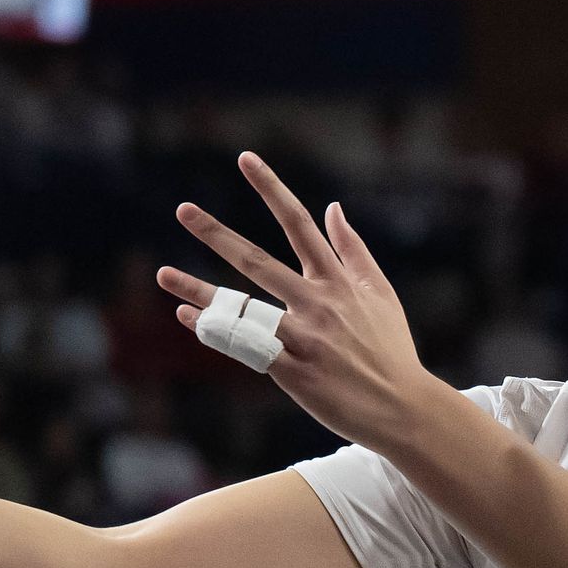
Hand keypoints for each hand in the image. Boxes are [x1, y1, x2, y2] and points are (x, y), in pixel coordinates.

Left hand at [164, 154, 437, 454]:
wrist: (404, 408)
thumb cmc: (391, 350)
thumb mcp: (382, 294)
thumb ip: (354, 249)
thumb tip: (333, 207)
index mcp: (338, 282)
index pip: (300, 225)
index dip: (271, 189)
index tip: (245, 159)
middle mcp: (317, 304)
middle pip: (257, 262)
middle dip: (218, 235)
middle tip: (183, 210)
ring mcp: (304, 339)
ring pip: (242, 309)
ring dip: (199, 290)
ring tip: (163, 275)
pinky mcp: (294, 373)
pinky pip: (246, 349)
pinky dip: (216, 332)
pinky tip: (189, 317)